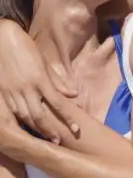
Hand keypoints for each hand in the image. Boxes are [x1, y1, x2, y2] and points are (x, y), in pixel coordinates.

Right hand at [0, 20, 78, 142]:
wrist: (1, 39)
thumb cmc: (26, 49)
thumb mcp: (44, 63)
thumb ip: (57, 81)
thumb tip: (73, 94)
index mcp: (41, 80)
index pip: (58, 103)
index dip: (67, 117)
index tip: (76, 129)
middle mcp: (27, 89)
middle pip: (40, 116)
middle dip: (50, 130)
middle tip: (59, 142)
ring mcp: (12, 92)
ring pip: (24, 117)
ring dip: (36, 130)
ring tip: (45, 139)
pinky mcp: (1, 94)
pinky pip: (11, 112)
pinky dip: (20, 122)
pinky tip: (26, 129)